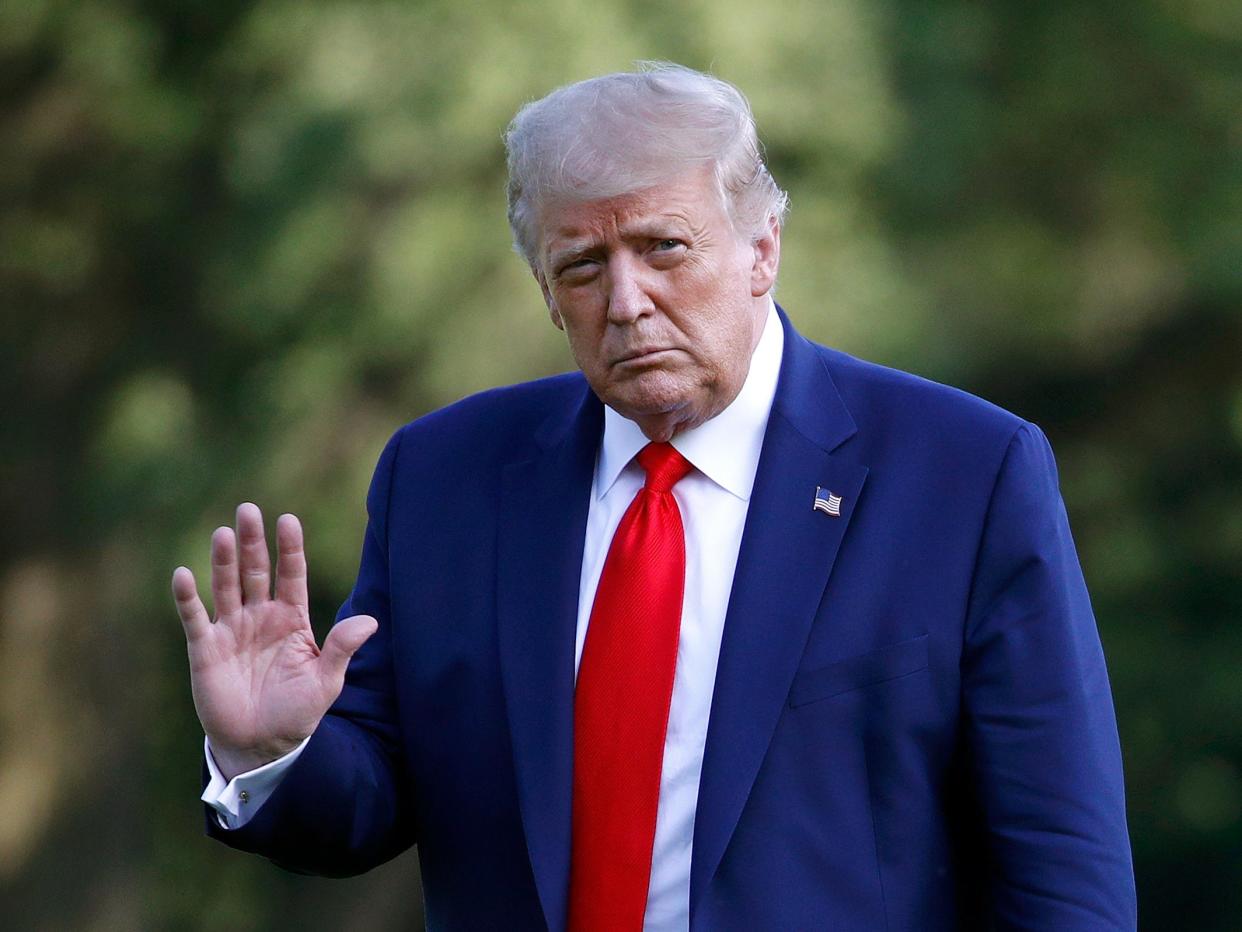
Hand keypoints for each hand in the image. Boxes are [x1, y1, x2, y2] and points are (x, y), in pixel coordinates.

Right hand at [172, 503, 376, 779]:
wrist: (261, 746)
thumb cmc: (297, 711)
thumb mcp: (326, 682)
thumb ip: (342, 649)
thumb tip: (371, 621)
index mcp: (292, 618)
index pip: (291, 575)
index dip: (289, 548)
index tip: (288, 520)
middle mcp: (261, 616)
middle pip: (256, 571)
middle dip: (252, 542)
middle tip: (248, 510)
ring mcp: (232, 630)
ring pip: (226, 586)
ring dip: (223, 561)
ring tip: (223, 533)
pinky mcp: (206, 649)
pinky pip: (195, 618)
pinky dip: (188, 598)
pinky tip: (183, 574)